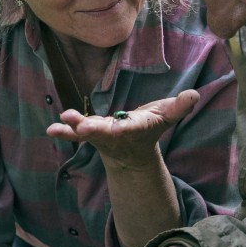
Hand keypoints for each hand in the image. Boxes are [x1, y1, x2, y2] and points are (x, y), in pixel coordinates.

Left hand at [46, 90, 199, 168]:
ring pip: (87, 133)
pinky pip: (74, 133)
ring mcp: (100, 136)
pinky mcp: (88, 133)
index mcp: (135, 129)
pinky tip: (51, 129)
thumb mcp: (166, 117)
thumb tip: (194, 94)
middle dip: (95, 131)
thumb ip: (179, 107)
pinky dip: (64, 131)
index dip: (126, 127)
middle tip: (84, 128)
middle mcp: (116, 135)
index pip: (131, 127)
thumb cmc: (149, 128)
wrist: (132, 153)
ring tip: (62, 121)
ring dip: (74, 128)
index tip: (121, 126)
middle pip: (105, 133)